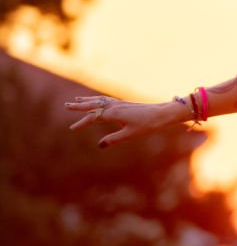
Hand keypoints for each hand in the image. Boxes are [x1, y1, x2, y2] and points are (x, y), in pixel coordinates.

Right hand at [65, 95, 183, 147]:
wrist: (162, 114)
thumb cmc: (147, 125)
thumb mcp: (130, 134)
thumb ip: (114, 139)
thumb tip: (100, 145)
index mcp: (114, 113)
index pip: (93, 116)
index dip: (82, 123)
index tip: (72, 128)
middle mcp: (115, 106)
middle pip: (93, 104)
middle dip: (80, 105)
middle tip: (66, 105)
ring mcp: (120, 104)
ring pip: (100, 100)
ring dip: (88, 100)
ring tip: (77, 100)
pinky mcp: (125, 104)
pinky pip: (107, 100)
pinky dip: (98, 100)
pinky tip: (98, 101)